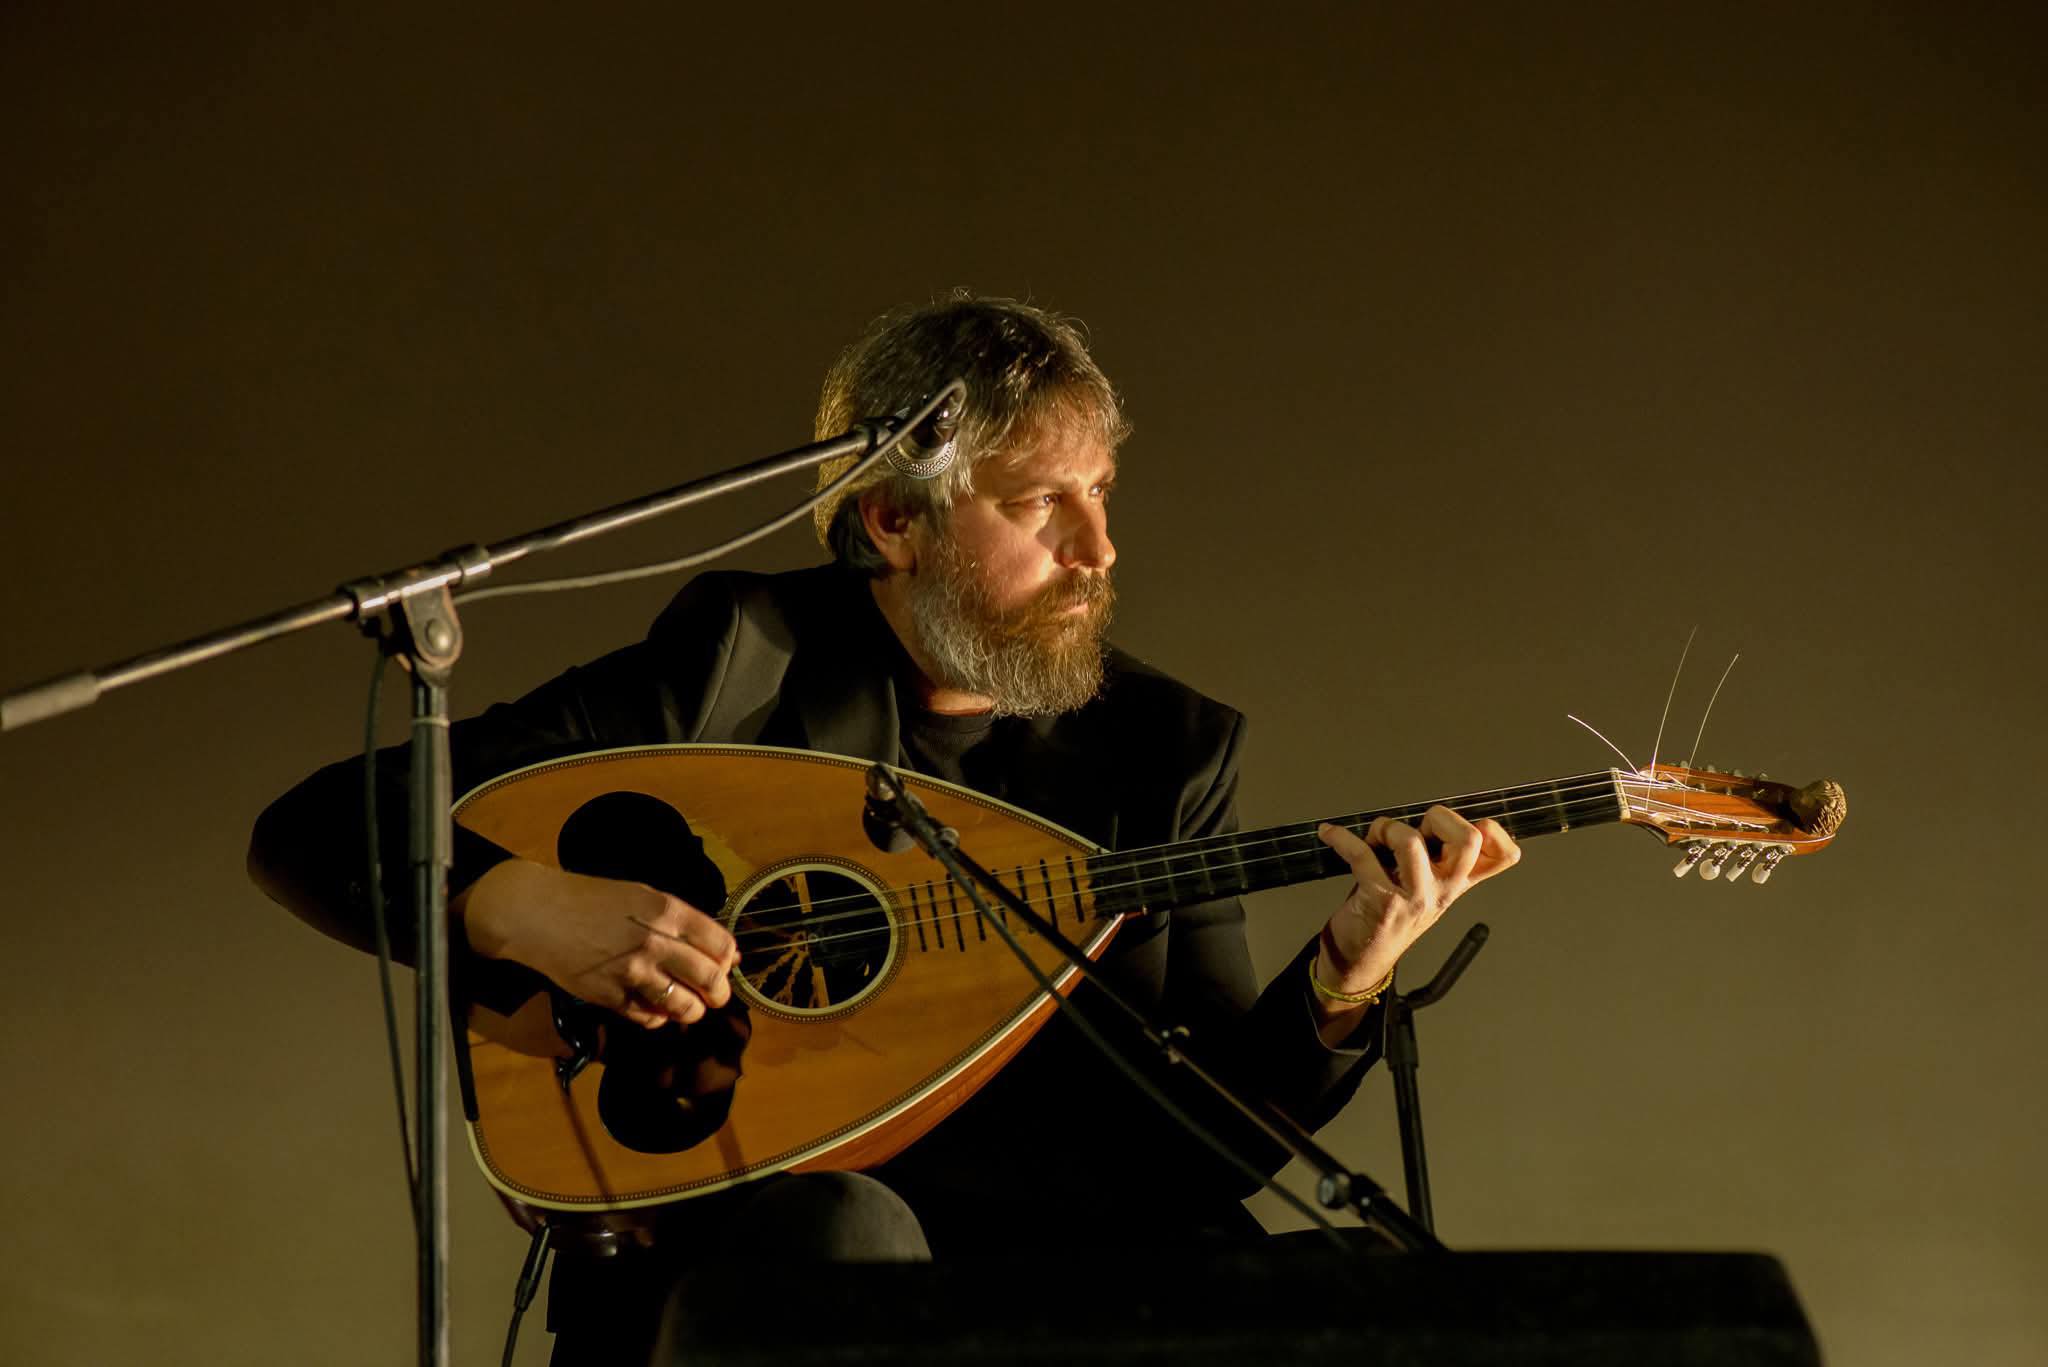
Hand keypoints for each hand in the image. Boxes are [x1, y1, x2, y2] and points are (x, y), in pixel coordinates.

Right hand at [456, 859, 739, 1029]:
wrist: (538, 913)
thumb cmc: (592, 899)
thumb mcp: (642, 896)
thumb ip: (682, 922)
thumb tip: (723, 952)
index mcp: (667, 910)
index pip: (720, 944)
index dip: (727, 959)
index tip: (724, 966)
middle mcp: (655, 941)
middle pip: (709, 978)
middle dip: (719, 992)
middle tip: (714, 995)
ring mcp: (631, 972)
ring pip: (684, 1006)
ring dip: (692, 1010)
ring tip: (688, 1006)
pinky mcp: (609, 997)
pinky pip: (649, 1018)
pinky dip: (658, 1017)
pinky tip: (655, 1008)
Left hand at [1315, 806, 1519, 994]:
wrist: (1361, 960)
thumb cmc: (1391, 916)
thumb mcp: (1427, 889)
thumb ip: (1439, 859)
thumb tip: (1436, 818)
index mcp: (1458, 884)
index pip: (1503, 857)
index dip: (1494, 831)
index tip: (1467, 823)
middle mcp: (1444, 890)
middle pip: (1468, 840)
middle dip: (1438, 816)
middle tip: (1417, 827)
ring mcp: (1415, 897)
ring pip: (1409, 842)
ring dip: (1385, 828)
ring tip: (1374, 839)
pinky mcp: (1381, 901)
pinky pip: (1362, 855)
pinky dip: (1341, 838)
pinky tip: (1330, 834)